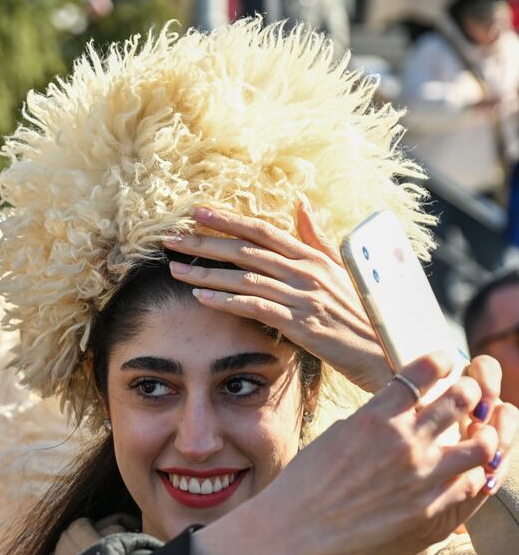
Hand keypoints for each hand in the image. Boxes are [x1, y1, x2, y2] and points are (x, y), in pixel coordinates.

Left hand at [164, 204, 393, 393]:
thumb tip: (301, 204)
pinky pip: (257, 308)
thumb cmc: (362, 312)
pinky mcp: (301, 324)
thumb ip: (316, 238)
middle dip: (206, 243)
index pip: (263, 231)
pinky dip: (227, 301)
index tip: (197, 212)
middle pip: (247, 250)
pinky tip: (201, 298)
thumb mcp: (341, 269)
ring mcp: (304, 297)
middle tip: (170, 238)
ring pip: (246, 277)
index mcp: (313, 257)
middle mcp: (306, 272)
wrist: (385, 350)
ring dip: (207, 273)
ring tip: (175, 268)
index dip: (228, 220)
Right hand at [190, 353, 510, 554]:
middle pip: (463, 398)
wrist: (297, 524)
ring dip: (482, 435)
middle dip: (468, 391)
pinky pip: (469, 483)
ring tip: (473, 437)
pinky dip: (469, 474)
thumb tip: (404, 403)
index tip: (445, 364)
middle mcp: (404, 441)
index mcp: (377, 416)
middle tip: (464, 395)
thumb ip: (378, 415)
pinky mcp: (427, 506)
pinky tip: (458, 472)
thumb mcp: (340, 431)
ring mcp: (420, 476)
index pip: (428, 369)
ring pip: (482, 444)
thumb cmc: (309, 476)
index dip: (443, 360)